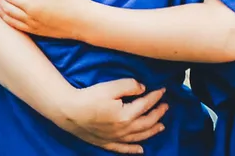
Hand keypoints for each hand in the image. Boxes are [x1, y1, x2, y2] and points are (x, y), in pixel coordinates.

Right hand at [46, 78, 168, 154]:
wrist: (68, 111)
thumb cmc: (89, 97)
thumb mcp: (110, 86)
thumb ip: (129, 85)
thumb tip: (142, 88)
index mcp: (126, 115)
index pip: (146, 104)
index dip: (156, 96)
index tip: (163, 90)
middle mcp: (124, 129)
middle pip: (146, 122)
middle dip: (158, 114)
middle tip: (166, 107)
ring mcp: (116, 138)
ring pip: (139, 136)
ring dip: (152, 131)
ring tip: (161, 126)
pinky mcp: (106, 142)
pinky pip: (123, 149)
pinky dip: (133, 150)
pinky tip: (141, 150)